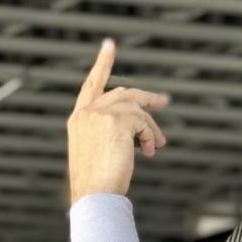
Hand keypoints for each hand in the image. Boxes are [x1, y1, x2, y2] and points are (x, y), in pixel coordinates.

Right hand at [68, 38, 169, 201]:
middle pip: (123, 93)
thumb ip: (111, 134)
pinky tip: (149, 151)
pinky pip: (142, 122)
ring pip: (136, 108)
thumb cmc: (97, 184)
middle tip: (163, 100)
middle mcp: (87, 113)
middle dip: (146, 98)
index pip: (91, 84)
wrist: (94, 196)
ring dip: (151, 127)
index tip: (110, 45)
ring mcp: (100, 115)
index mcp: (78, 119)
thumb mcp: (97, 153)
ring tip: (157, 145)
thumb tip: (142, 131)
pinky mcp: (116, 122)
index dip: (102, 64)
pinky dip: (149, 135)